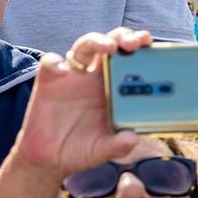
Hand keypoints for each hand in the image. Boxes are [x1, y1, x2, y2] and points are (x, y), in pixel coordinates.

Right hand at [13, 29, 149, 174]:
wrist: (50, 159)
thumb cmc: (81, 150)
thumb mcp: (104, 150)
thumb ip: (118, 145)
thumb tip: (132, 138)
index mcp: (113, 89)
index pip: (129, 60)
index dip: (140, 49)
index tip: (150, 45)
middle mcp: (94, 77)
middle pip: (109, 46)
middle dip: (122, 38)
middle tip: (134, 43)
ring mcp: (71, 77)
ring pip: (83, 47)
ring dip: (96, 41)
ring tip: (108, 47)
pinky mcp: (48, 81)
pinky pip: (50, 63)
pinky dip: (56, 63)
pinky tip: (62, 71)